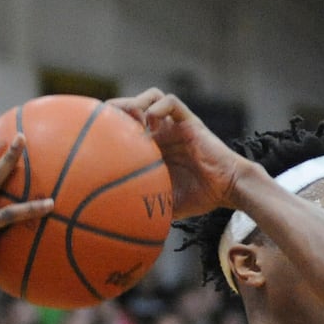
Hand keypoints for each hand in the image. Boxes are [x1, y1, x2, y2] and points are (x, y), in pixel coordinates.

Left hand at [109, 89, 243, 217]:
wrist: (229, 189)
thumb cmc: (201, 198)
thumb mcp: (167, 205)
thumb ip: (148, 209)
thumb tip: (123, 226)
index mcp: (152, 149)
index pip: (125, 128)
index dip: (108, 126)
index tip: (94, 135)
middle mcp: (162, 133)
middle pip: (132, 107)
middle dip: (116, 109)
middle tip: (105, 120)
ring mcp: (175, 125)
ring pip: (151, 97)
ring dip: (137, 102)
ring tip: (130, 117)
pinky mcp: (189, 121)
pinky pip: (171, 103)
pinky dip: (159, 106)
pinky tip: (151, 120)